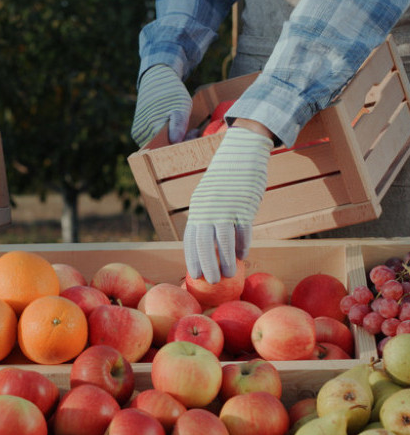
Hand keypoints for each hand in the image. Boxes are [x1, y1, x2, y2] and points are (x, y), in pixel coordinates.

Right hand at [131, 64, 191, 146]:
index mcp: (152, 128)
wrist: (155, 80)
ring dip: (172, 140)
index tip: (194, 133)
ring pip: (159, 146)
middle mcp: (141, 134)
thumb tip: (175, 140)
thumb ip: (178, 124)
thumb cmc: (170, 92)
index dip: (184, 144)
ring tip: (182, 127)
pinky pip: (154, 141)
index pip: (169, 148)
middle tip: (193, 130)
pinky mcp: (138, 133)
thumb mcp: (181, 106)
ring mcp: (138, 134)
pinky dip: (164, 137)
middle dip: (180, 142)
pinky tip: (171, 127)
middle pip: (164, 148)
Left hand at [183, 127, 273, 283]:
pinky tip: (242, 255)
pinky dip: (241, 245)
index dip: (191, 258)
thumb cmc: (226, 181)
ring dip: (225, 260)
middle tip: (210, 281)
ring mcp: (225, 207)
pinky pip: (242, 231)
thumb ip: (208, 218)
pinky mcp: (243, 206)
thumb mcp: (210, 198)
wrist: (241, 154)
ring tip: (228, 274)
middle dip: (205, 265)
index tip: (193, 274)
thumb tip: (209, 246)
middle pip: (203, 243)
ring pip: (223, 240)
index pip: (190, 238)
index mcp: (197, 208)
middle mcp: (208, 209)